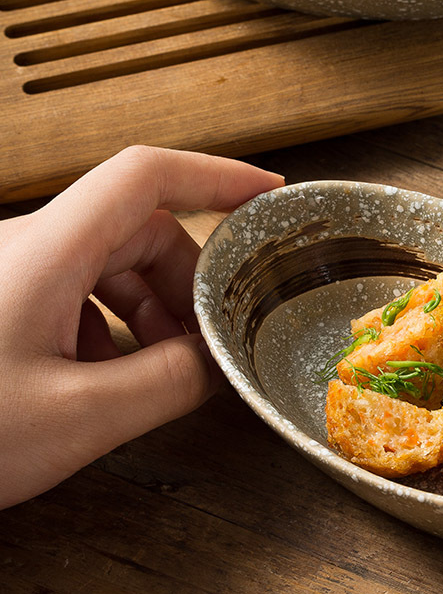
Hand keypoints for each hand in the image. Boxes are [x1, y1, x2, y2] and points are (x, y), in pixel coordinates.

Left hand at [0, 146, 282, 508]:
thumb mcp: (77, 417)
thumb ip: (166, 384)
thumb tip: (216, 363)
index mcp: (44, 255)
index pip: (145, 178)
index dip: (215, 176)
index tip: (266, 193)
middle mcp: (27, 250)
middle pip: (137, 231)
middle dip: (187, 281)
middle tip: (210, 338)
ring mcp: (13, 276)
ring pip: (109, 267)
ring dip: (152, 311)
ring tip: (162, 367)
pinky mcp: (4, 303)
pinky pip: (78, 296)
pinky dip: (114, 329)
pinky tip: (109, 377)